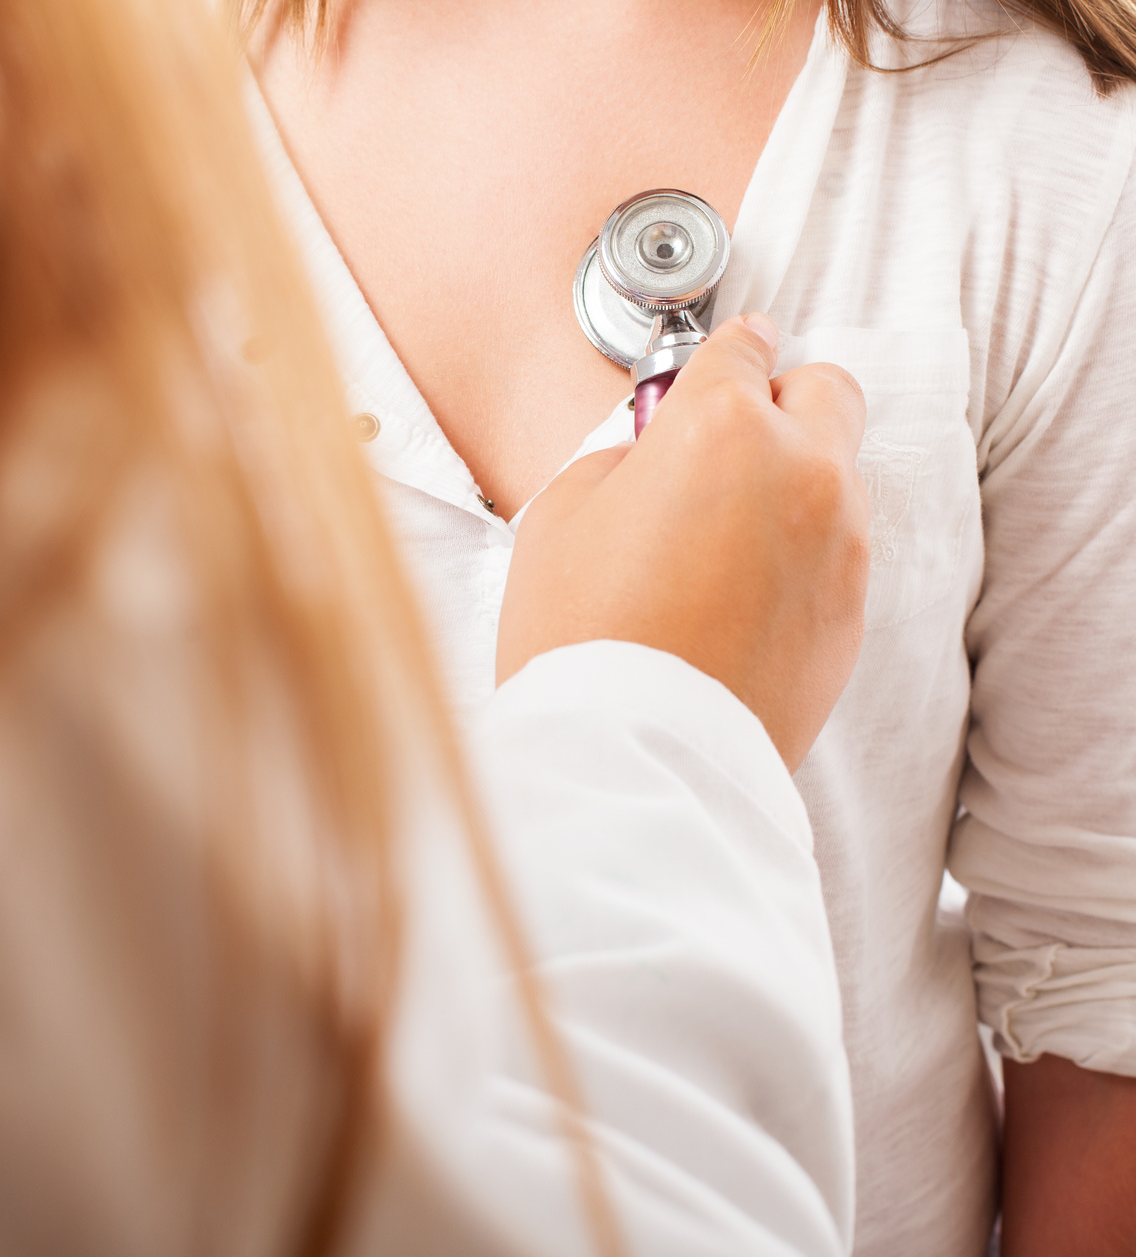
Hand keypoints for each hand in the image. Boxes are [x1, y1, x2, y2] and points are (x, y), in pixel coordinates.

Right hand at [496, 313, 869, 770]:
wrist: (635, 752)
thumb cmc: (581, 635)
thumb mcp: (562, 516)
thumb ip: (621, 460)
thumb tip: (653, 458)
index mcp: (723, 428)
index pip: (742, 347)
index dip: (726, 352)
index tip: (723, 360)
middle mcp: (802, 471)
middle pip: (826, 390)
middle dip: (782, 401)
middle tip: (727, 444)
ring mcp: (840, 545)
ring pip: (837, 476)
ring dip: (792, 484)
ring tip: (721, 542)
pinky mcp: (851, 612)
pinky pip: (835, 553)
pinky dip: (800, 556)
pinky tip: (739, 598)